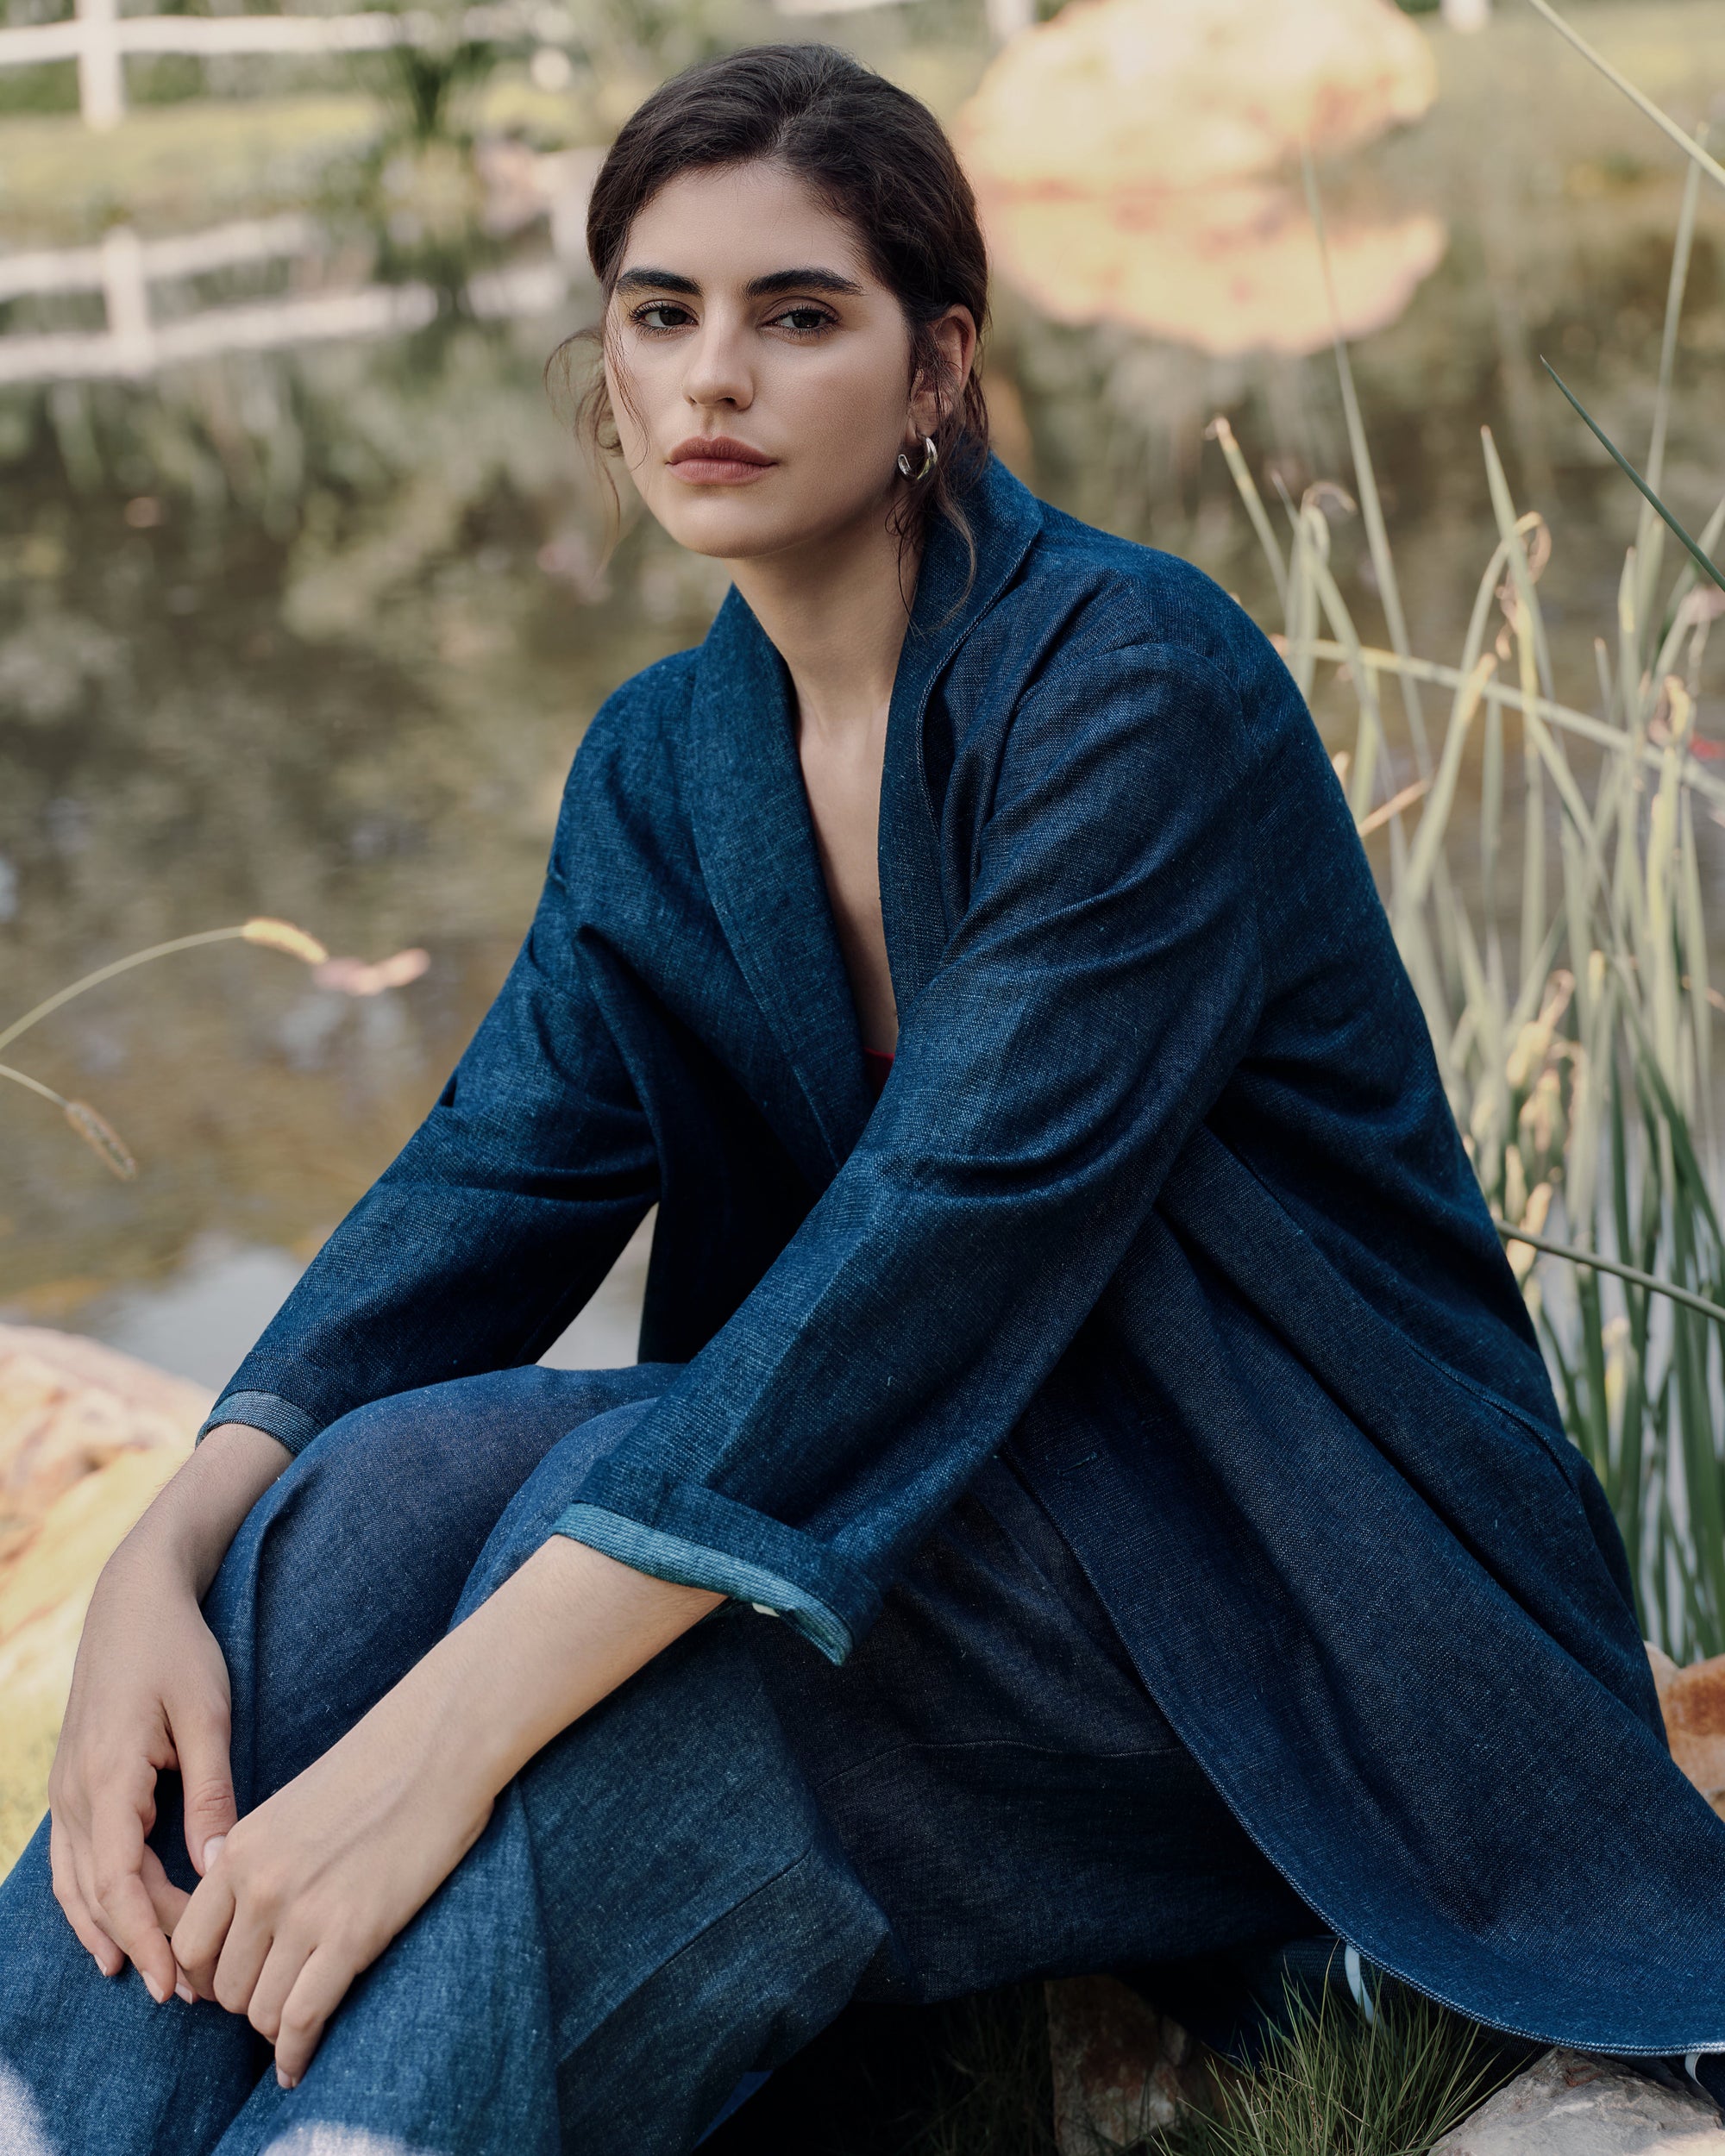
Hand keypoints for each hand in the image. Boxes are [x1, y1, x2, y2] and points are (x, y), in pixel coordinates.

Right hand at [46, 1422, 288, 2002]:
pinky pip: (71, 1861)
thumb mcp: (208, 1715)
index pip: (121, 1886)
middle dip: (144, 1946)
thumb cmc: (179, 1648)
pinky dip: (90, 1903)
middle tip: (194, 1990)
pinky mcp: (74, 1782)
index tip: (181, 1984)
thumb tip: (221, 1868)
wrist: (135, 1596)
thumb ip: (212, 1793)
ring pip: (78, 1885)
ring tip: (159, 1976)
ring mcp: (66, 1789)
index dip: (151, 1940)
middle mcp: (76, 1793)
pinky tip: (115, 1933)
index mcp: (109, 1779)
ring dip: (114, 1932)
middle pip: (101, 1895)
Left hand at [171, 1676, 493, 2087]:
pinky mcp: (351, 1935)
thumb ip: (256, 1859)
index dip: (210, 1974)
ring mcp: (302, 1912)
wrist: (439, 1745)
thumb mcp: (292, 1807)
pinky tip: (301, 2062)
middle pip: (223, 1987)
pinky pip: (301, 2018)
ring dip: (278, 2023)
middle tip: (281, 1992)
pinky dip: (297, 2052)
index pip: (189, 1944)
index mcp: (239, 1850)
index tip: (238, 1980)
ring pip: (260, 2011)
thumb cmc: (379, 1769)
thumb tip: (234, 1908)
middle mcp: (259, 1885)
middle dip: (249, 1999)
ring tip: (302, 2014)